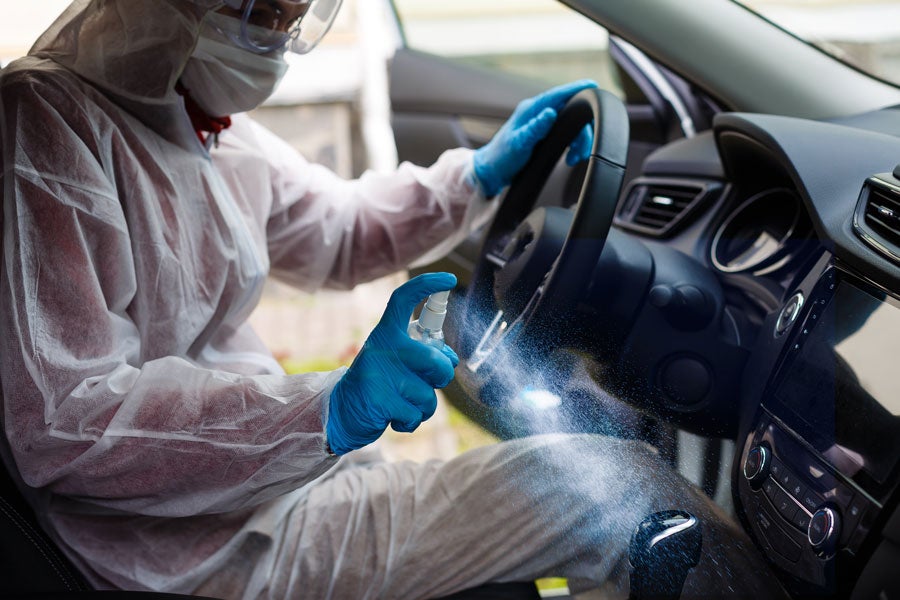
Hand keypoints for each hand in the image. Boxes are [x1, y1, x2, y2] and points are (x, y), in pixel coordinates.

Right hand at [326, 273, 459, 454]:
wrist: (339, 413)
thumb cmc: (377, 383)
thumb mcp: (394, 361)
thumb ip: (422, 355)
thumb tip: (452, 359)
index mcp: (385, 333)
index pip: (403, 299)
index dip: (428, 285)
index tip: (449, 279)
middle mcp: (382, 348)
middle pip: (434, 360)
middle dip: (441, 377)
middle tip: (428, 382)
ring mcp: (379, 374)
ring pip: (428, 395)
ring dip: (422, 406)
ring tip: (401, 403)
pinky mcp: (379, 401)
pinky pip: (416, 415)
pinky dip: (410, 422)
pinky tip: (393, 417)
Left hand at [473, 79, 597, 196]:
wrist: (492, 171)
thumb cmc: (502, 158)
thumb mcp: (519, 144)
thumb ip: (535, 128)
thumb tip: (550, 112)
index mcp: (531, 110)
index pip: (557, 94)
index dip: (576, 88)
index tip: (594, 84)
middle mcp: (537, 113)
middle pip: (569, 112)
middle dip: (581, 131)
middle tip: (580, 152)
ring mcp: (540, 123)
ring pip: (569, 124)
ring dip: (577, 141)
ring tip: (573, 159)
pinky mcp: (543, 134)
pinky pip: (564, 133)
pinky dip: (571, 145)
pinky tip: (569, 157)